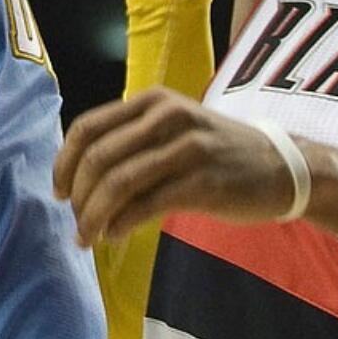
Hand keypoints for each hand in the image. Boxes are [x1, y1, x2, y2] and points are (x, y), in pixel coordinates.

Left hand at [55, 86, 296, 243]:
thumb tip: (82, 176)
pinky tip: (115, 236)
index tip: (58, 192)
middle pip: (100, 157)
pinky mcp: (202, 182)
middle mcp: (167, 116)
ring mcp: (186, 147)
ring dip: (94, 216)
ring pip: (119, 182)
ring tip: (87, 238)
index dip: (65, 163)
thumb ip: (134, 141)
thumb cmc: (218, 151)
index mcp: (153, 101)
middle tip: (75, 223)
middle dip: (78, 196)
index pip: (89, 126)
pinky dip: (122, 224)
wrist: (279, 166)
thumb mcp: (174, 130)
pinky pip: (147, 205)